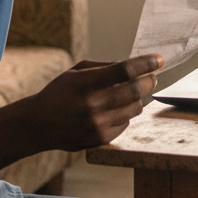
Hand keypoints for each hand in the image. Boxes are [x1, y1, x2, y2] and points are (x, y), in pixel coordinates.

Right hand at [22, 54, 163, 151]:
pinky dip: (126, 114)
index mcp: (86, 82)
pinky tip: (116, 109)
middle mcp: (93, 104)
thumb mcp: (76, 72)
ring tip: (132, 92)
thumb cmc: (59, 93)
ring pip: (135, 108)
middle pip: (135, 90)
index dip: (145, 63)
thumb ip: (103, 67)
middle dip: (149, 80)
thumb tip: (132, 67)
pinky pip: (126, 123)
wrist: (38, 124)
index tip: (158, 59)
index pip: (124, 70)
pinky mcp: (101, 139)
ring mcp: (98, 124)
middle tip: (153, 76)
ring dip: (138, 98)